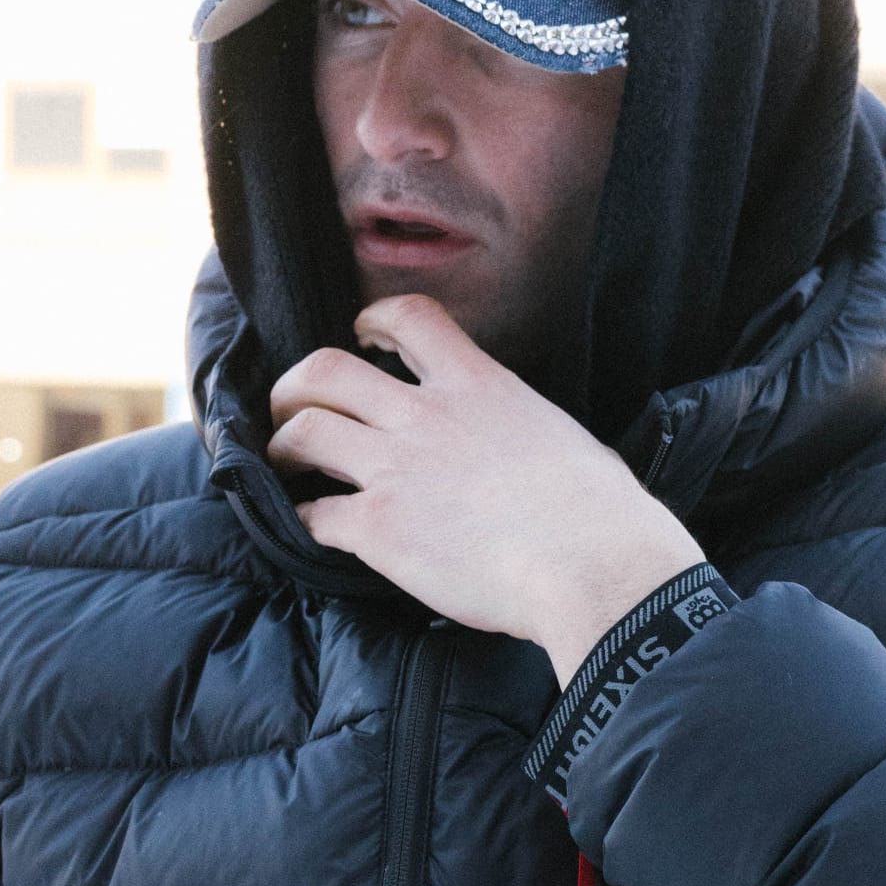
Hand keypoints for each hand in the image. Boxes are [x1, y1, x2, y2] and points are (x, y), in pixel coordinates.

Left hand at [268, 297, 705, 685]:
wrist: (591, 567)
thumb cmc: (601, 515)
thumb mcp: (564, 439)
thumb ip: (524, 430)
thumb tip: (533, 452)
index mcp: (478, 386)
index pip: (410, 318)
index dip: (373, 321)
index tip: (363, 336)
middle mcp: (425, 416)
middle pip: (327, 369)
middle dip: (296, 386)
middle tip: (293, 408)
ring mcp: (396, 470)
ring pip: (305, 432)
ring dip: (284, 446)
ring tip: (285, 463)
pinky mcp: (380, 529)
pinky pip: (316, 516)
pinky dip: (303, 522)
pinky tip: (310, 531)